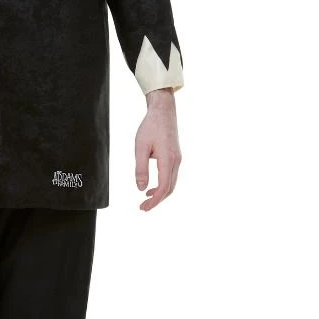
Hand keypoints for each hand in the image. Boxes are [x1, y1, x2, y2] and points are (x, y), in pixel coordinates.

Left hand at [134, 89, 181, 210]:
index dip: (154, 200)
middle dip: (157, 200)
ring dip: (161, 194)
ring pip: (172, 183)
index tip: (143, 207)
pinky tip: (152, 187)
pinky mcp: (176, 156)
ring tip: (146, 199)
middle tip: (143, 208)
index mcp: (168, 159)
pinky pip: (171, 176)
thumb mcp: (140, 147)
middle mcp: (176, 161)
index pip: (163, 187)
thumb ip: (141, 168)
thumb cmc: (150, 127)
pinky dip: (163, 185)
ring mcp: (178, 159)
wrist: (163, 111)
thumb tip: (140, 188)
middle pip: (170, 188)